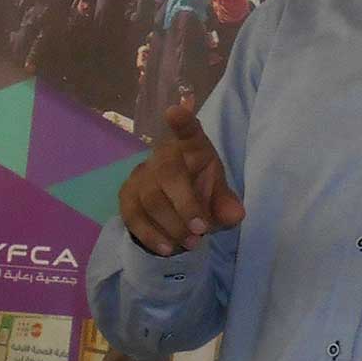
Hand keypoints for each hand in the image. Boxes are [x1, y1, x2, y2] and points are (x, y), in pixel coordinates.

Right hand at [118, 100, 245, 255]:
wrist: (177, 212)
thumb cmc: (202, 196)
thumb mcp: (220, 201)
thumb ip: (228, 206)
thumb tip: (235, 214)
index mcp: (193, 148)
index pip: (189, 132)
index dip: (183, 123)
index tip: (175, 111)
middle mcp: (164, 155)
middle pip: (168, 174)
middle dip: (186, 206)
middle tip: (201, 231)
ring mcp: (142, 175)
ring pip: (150, 198)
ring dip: (172, 225)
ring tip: (191, 243)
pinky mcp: (127, 195)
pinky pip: (133, 216)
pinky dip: (151, 235)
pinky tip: (167, 249)